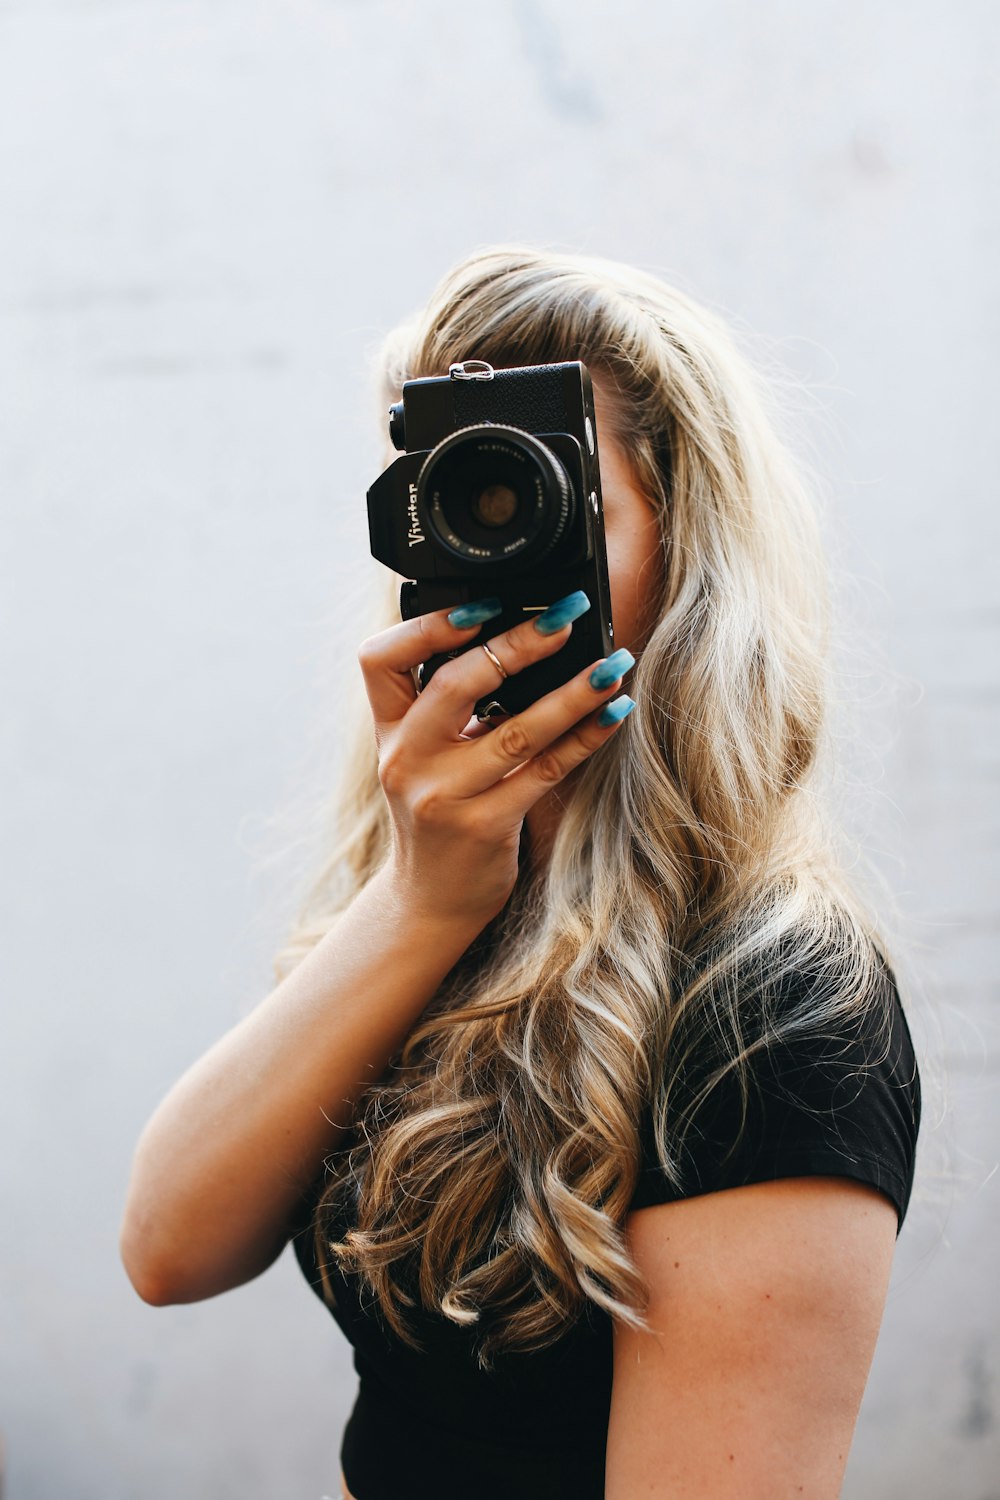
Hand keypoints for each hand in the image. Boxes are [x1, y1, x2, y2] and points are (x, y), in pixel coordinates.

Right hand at [357, 592, 635, 925]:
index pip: (381, 659)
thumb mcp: (425, 755)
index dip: (429, 624)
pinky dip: (585, 737)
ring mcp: (444, 796)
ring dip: (571, 690)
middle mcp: (407, 760)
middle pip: (456, 683)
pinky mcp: (485, 826)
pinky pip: (545, 770)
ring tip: (612, 662)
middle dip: (517, 642)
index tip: (485, 603)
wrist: (431, 898)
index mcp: (389, 731)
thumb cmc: (439, 813)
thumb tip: (524, 636)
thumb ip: (448, 706)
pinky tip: (614, 711)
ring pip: (515, 729)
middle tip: (565, 617)